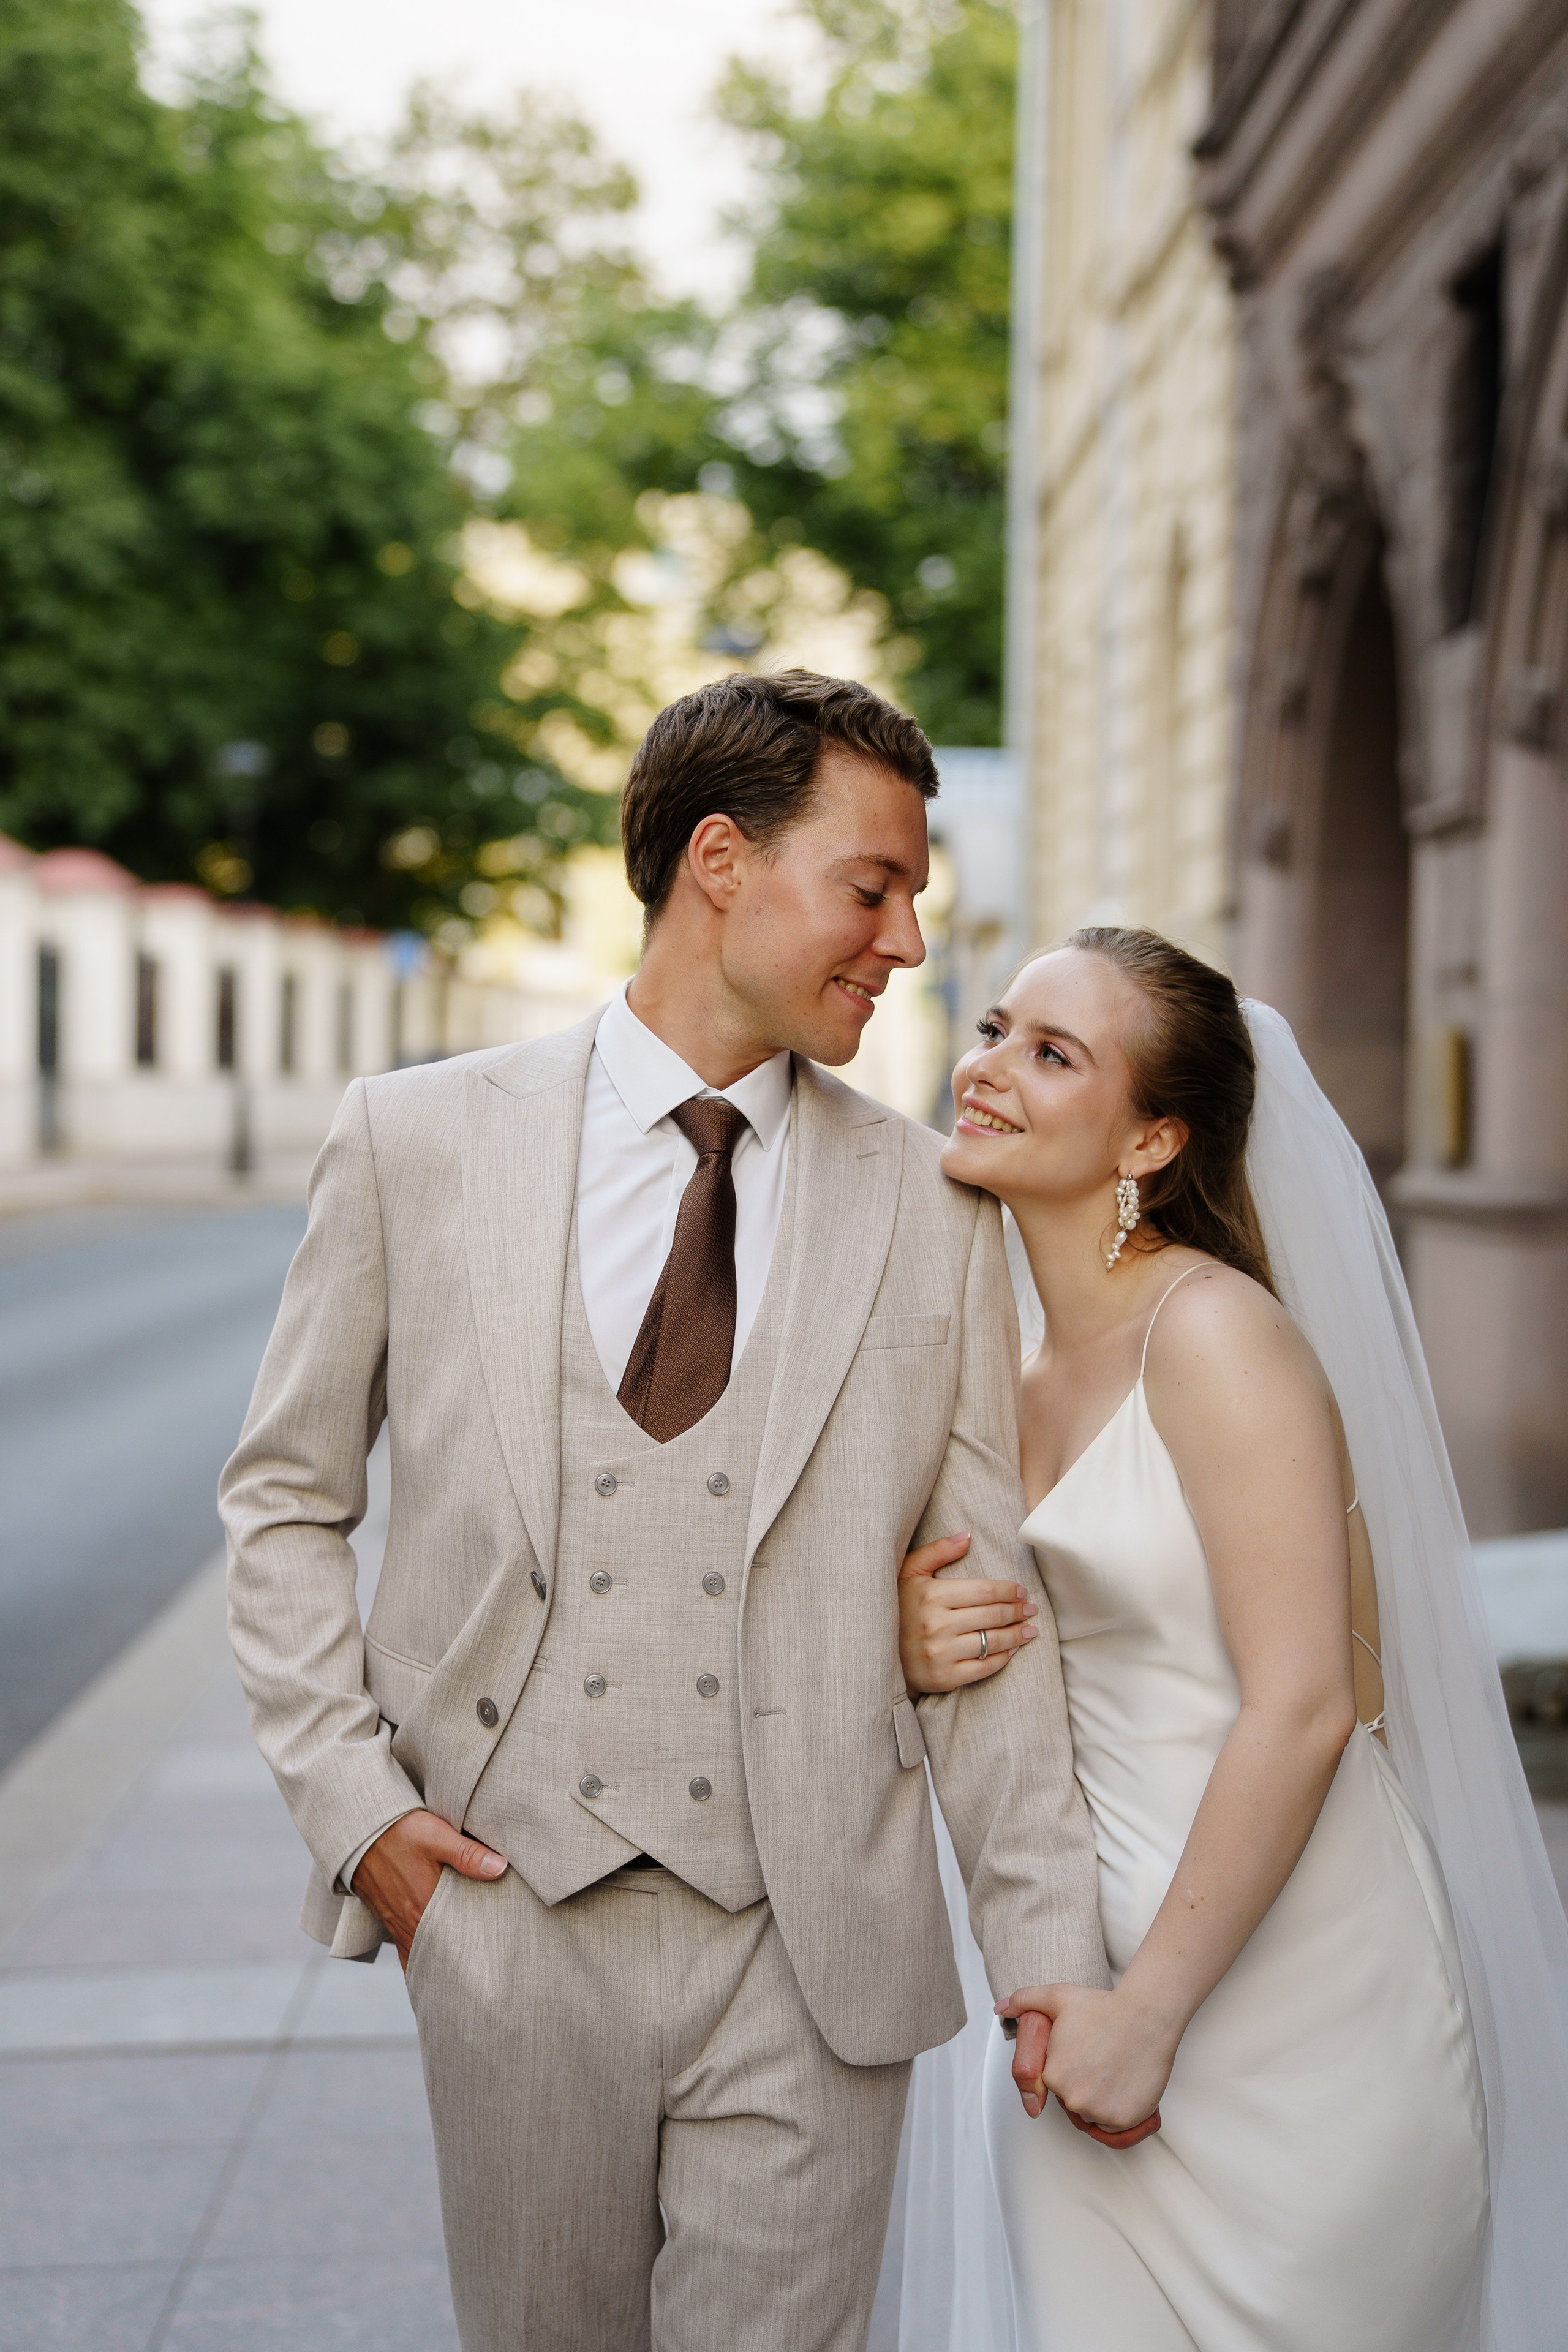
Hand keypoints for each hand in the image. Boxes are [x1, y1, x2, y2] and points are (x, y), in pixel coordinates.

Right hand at [351, 1809, 506, 1970]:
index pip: (456, 1941)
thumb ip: (468, 1854)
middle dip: (461, 1963)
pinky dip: (418, 1962)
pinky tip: (431, 1969)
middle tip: (485, 1970)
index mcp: (425, 1907)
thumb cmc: (400, 1832)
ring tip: (464, 1973)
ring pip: (422, 1957)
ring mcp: (398, 1925)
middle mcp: (410, 1923)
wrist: (363, 1832)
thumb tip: (500, 1867)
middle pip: (440, 1954)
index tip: (495, 1956)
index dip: (476, 1951)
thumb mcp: (437, 1836)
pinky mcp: (390, 1921)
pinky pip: (405, 1952)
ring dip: (441, 1963)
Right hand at [898, 1534, 1038, 1692]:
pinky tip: (1013, 1650)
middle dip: (1017, 1611)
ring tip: (1030, 1629)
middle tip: (1031, 1609)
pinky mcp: (945, 1677)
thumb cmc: (898, 1607)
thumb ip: (938, 1550)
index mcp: (931, 1595)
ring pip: (993, 1641)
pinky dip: (1004, 1658)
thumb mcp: (909, 1572)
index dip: (1008, 1590)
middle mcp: (937, 1624)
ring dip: (1018, 1635)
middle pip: (992, 1615)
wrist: (876, 1652)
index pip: (984, 1590)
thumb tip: (969, 1534)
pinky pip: (984, 1667)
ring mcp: (941, 1653)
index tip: (1022, 1590)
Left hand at [999, 1984, 1169, 2145]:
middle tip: (1103, 2059)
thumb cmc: (1104, 2007)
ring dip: (1103, 2100)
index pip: (1055, 2085)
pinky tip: (1125, 2084)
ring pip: (1095, 2115)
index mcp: (1052, 2075)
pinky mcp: (1123, 2119)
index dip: (1071, 2068)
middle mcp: (1072, 2098)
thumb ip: (1024, 2000)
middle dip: (1086, 2084)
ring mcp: (1098, 2111)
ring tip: (1115, 2069)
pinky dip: (1120, 2110)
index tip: (1085, 2055)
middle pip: (1074, 2101)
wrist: (1146, 2016)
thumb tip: (1000, 2008)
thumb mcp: (1058, 1997)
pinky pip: (1116, 2126)